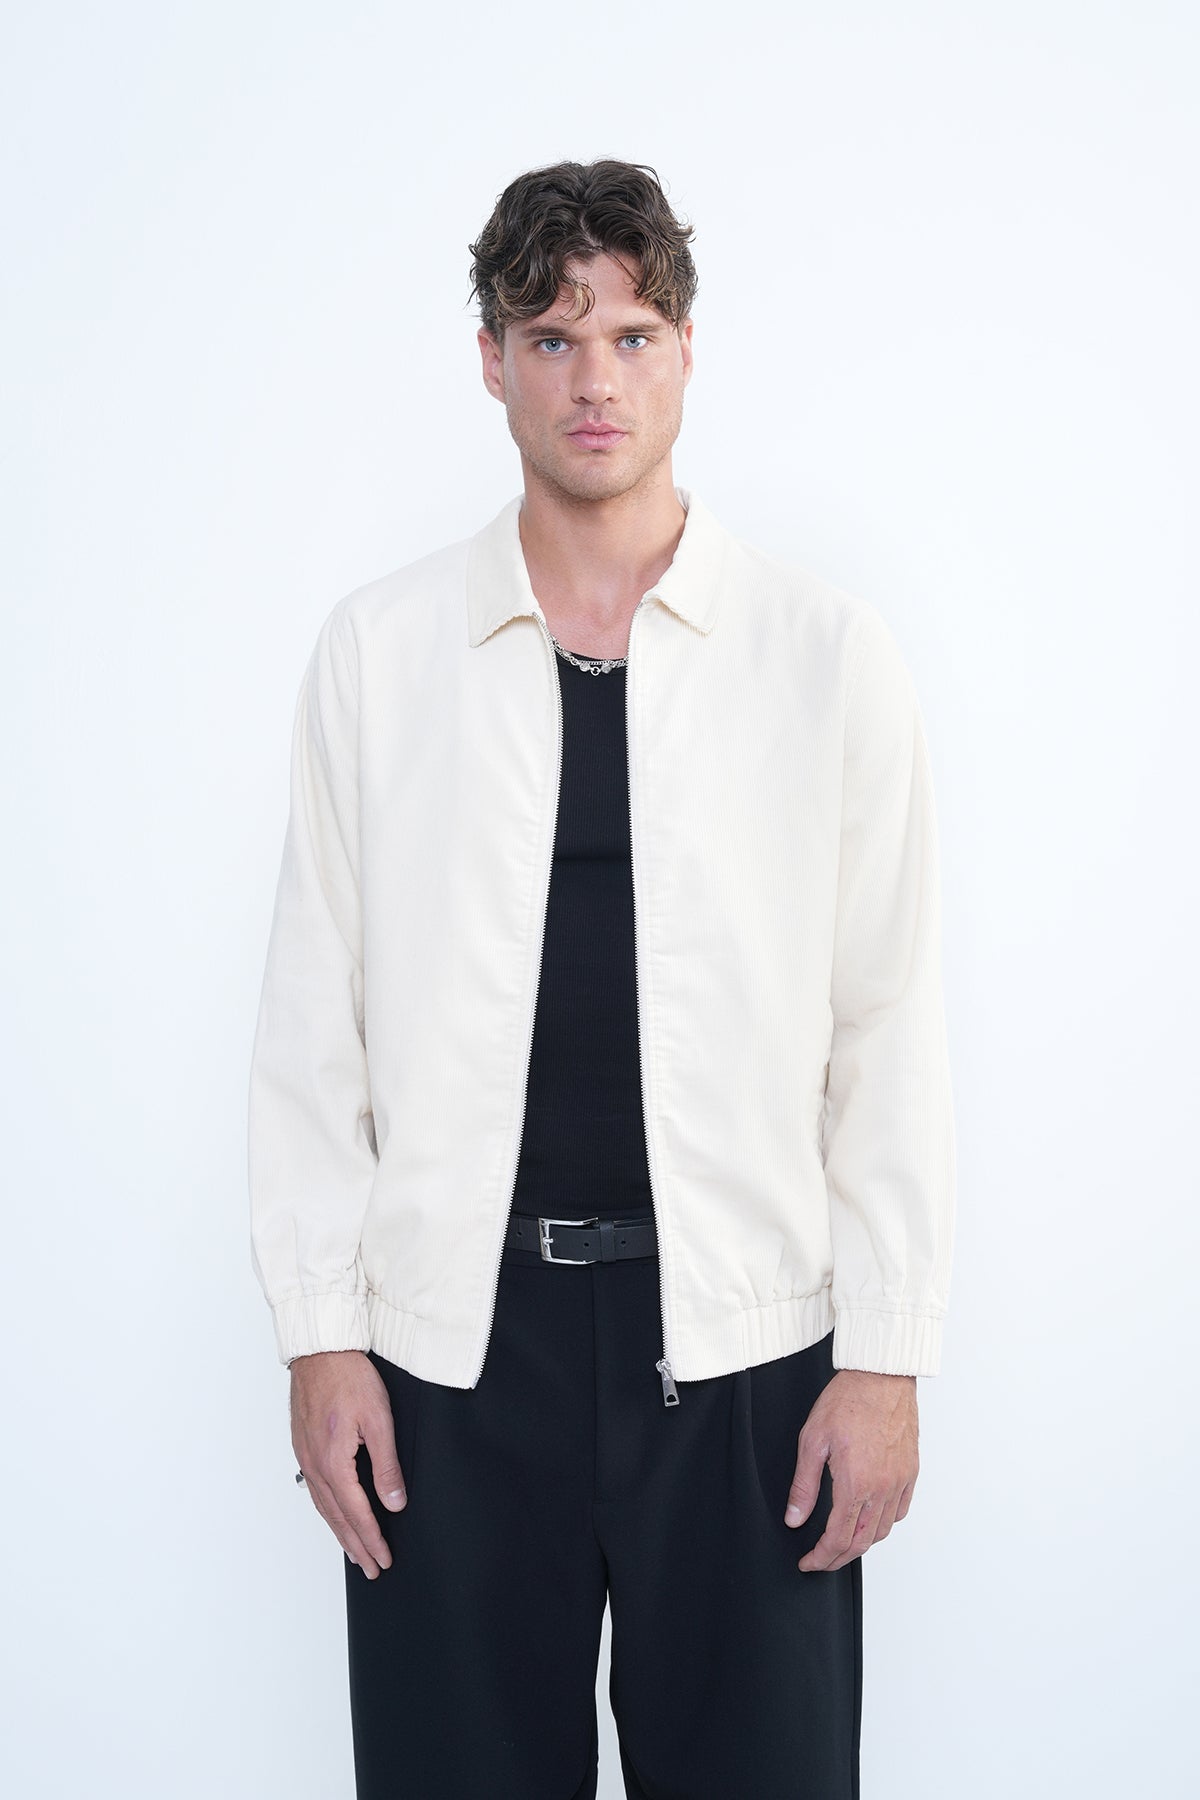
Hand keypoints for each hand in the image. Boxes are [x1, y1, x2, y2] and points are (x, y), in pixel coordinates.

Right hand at [290, 1349, 406, 1578]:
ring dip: (340, 1532)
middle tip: (372, 1568)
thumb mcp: (379, 1418)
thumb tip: (395, 1501)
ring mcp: (306, 1455)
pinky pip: (316, 1489)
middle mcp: (316, 1464)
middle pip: (337, 1517)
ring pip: (324, 1506)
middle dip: (356, 1545)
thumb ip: (386, 1464)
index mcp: (335, 1460)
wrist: (320, 1350)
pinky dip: (327, 1511)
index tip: (384, 1559)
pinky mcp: (303, 1446)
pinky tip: (335, 1515)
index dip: (371, 1538)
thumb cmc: (349, 1376)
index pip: (356, 1512)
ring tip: (355, 1552)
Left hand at [783, 1369, 917, 1571]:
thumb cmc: (846, 1401)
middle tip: (821, 1560)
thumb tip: (794, 1519)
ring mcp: (900, 1481)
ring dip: (860, 1543)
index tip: (808, 1562)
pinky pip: (900, 1510)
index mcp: (856, 1482)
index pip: (838, 1538)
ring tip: (841, 1542)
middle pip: (862, 1542)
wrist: (881, 1375)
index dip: (821, 1557)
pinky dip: (883, 1523)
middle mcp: (882, 1487)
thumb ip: (803, 1486)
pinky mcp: (911, 1471)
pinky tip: (868, 1519)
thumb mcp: (812, 1441)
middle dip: (839, 1558)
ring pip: (882, 1530)